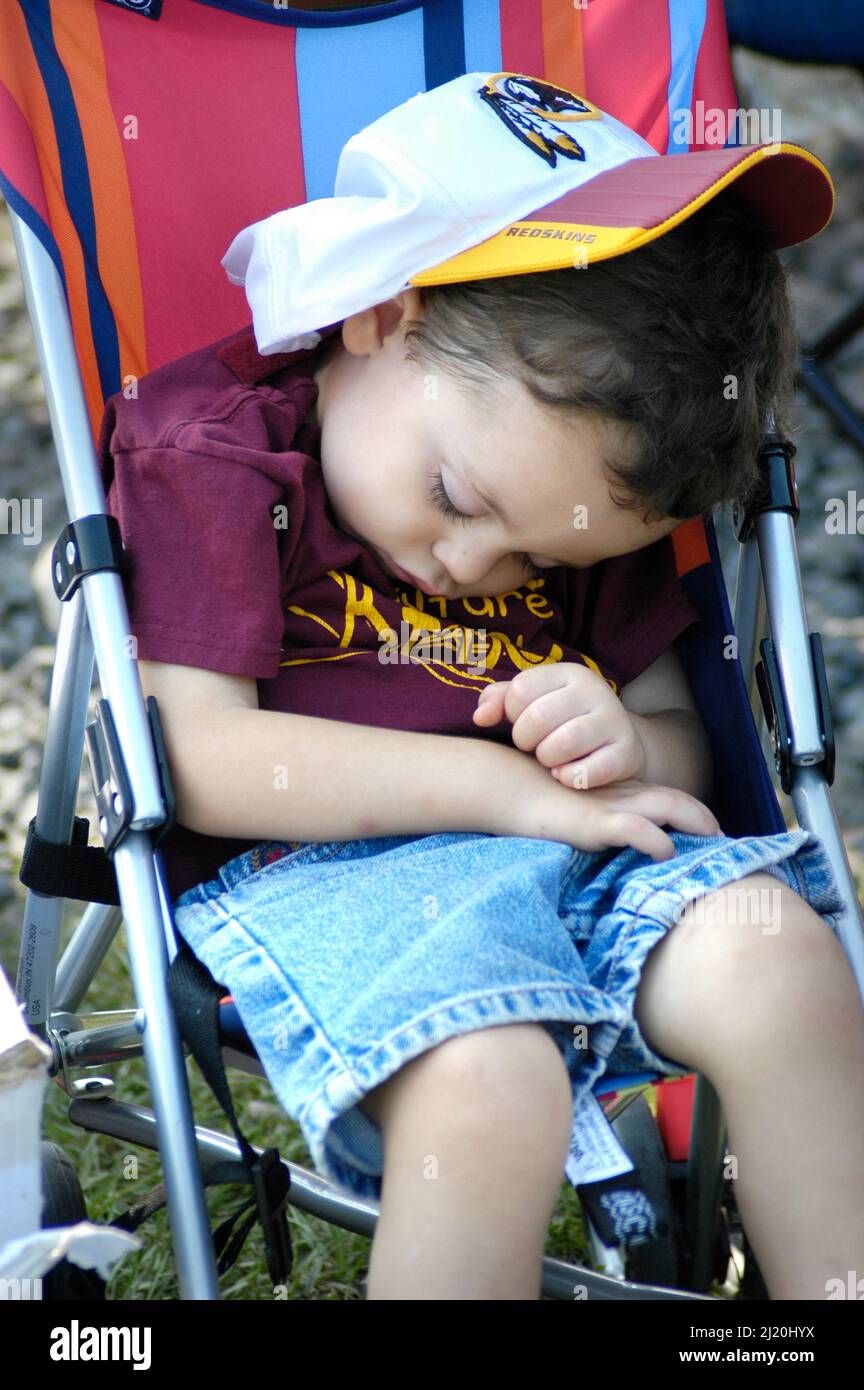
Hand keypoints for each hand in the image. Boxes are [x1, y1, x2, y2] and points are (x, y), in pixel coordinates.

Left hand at [473, 664, 646, 788]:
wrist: (618, 744)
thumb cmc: (562, 722)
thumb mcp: (532, 702)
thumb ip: (500, 701)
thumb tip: (480, 717)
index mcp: (568, 673)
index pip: (519, 691)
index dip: (510, 714)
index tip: (521, 723)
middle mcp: (594, 691)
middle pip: (537, 718)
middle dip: (525, 740)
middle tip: (533, 747)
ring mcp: (614, 721)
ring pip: (562, 744)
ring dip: (547, 760)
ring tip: (550, 761)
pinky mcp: (627, 753)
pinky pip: (588, 771)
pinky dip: (569, 778)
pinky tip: (565, 776)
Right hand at [484, 747, 721, 861]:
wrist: (503, 787)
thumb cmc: (530, 800)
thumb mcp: (568, 811)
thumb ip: (591, 822)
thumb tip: (613, 843)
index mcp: (615, 791)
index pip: (664, 797)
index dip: (691, 812)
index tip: (709, 832)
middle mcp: (619, 794)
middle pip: (675, 800)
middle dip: (703, 819)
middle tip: (725, 840)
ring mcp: (609, 805)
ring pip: (666, 808)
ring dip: (694, 824)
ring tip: (714, 844)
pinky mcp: (595, 821)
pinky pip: (635, 830)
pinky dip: (656, 842)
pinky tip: (666, 852)